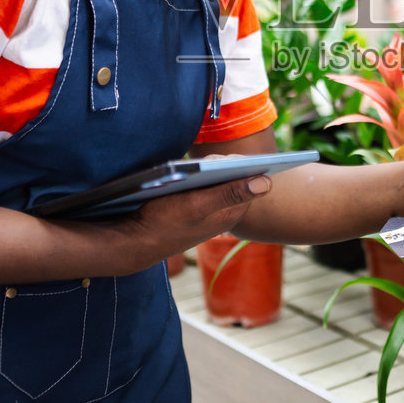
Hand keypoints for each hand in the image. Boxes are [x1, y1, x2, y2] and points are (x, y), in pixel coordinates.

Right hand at [118, 156, 272, 266]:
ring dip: (207, 170)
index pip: (251, 178)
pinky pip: (206, 186)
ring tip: (189, 171)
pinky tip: (183, 178)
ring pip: (219, 180)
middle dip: (221, 164)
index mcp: (233, 212)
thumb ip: (231, 193)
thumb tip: (267, 183)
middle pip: (235, 176)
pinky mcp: (197, 207)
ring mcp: (212, 210)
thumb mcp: (197, 205)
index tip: (215, 160)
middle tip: (199, 166)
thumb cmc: (165, 222)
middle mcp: (226, 211)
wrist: (136, 242)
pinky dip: (198, 177)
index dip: (238, 163)